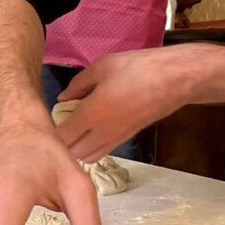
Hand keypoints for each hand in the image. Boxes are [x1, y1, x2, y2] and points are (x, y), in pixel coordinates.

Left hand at [56, 46, 194, 161]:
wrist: (173, 80)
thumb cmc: (137, 69)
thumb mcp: (102, 67)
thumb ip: (78, 85)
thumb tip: (62, 98)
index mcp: (91, 114)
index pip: (61, 136)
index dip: (51, 131)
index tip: (50, 117)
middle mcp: (101, 133)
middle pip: (71, 152)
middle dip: (62, 142)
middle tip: (60, 125)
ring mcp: (114, 139)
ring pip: (85, 157)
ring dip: (76, 148)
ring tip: (74, 130)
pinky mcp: (125, 140)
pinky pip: (100, 153)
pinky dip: (90, 148)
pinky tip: (90, 131)